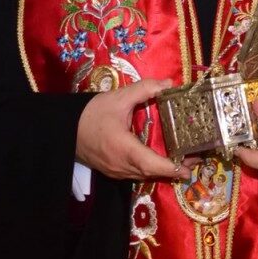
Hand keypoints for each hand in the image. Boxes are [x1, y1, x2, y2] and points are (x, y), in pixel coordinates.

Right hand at [76, 78, 192, 180]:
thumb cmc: (90, 114)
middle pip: (152, 172)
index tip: (187, 168)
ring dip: (163, 170)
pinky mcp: (112, 171)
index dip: (170, 168)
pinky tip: (160, 160)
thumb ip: (144, 89)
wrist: (63, 129)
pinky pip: (135, 173)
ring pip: (144, 175)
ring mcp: (115, 171)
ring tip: (182, 159)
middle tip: (194, 158)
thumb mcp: (118, 98)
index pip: (150, 163)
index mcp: (122, 148)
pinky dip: (150, 169)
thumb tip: (168, 83)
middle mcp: (120, 165)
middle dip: (174, 168)